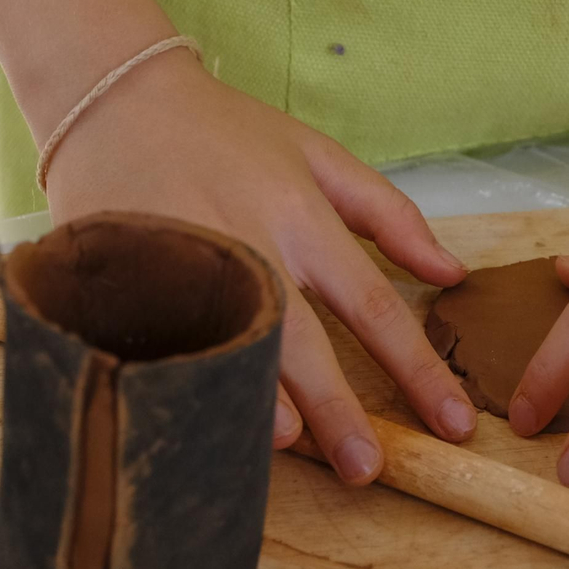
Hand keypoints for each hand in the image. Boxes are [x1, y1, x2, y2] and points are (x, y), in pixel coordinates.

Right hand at [43, 51, 476, 483]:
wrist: (114, 99)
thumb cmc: (226, 132)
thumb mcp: (319, 156)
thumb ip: (389, 214)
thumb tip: (453, 274)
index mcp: (303, 218)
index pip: (373, 306)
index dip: (418, 369)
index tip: (454, 423)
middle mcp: (250, 245)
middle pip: (303, 340)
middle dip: (339, 409)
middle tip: (369, 469)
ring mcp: (185, 265)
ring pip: (228, 344)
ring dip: (258, 399)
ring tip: (289, 447)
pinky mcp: (126, 278)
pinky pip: (162, 343)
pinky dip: (184, 380)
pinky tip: (202, 417)